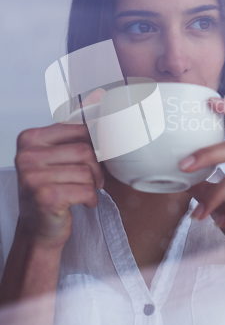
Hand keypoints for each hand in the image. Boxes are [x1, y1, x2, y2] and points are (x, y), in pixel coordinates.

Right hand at [15, 90, 104, 248]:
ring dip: (92, 185)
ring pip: (87, 171)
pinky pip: (85, 189)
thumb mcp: (59, 154)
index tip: (95, 157)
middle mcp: (27, 155)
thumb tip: (98, 95)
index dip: (95, 145)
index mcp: (30, 138)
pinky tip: (82, 202)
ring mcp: (33, 176)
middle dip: (95, 168)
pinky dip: (90, 198)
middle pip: (85, 151)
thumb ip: (76, 127)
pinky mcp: (45, 196)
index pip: (79, 129)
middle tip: (93, 179)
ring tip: (84, 191)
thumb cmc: (51, 188)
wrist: (39, 229)